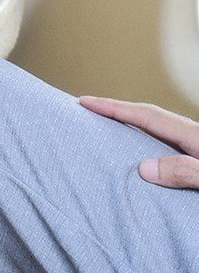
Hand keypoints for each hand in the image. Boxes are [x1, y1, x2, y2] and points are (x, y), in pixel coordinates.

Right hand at [80, 95, 198, 189]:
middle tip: (89, 108)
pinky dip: (146, 140)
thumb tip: (143, 169)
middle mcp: (191, 134)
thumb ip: (182, 170)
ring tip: (108, 126)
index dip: (113, 107)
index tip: (85, 101)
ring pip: (157, 129)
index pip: (145, 115)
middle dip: (117, 110)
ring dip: (131, 124)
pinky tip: (141, 152)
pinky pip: (166, 142)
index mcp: (192, 134)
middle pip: (148, 115)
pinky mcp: (197, 154)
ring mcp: (195, 143)